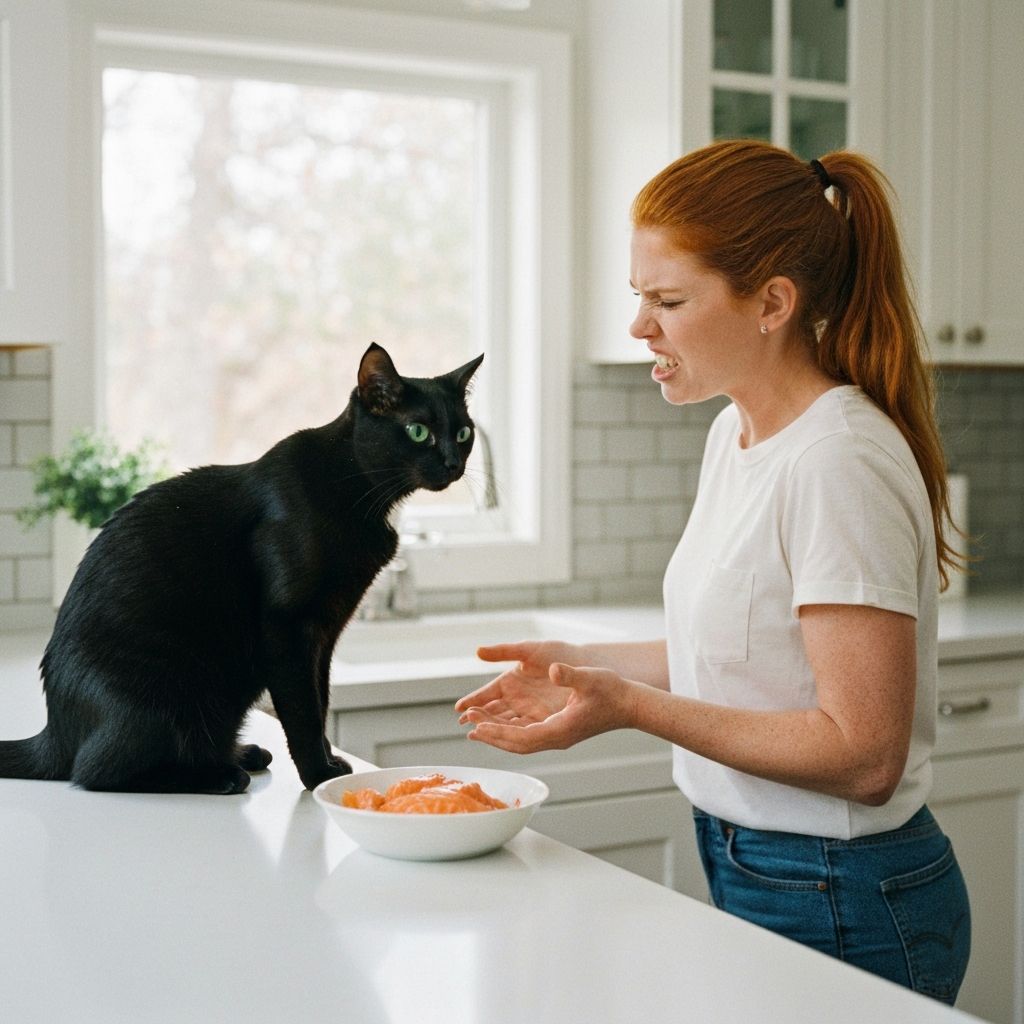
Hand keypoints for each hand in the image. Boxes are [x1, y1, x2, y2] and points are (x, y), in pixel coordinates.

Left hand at [456, 643, 637, 753]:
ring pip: (520, 742)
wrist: (629, 705)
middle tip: (468, 725)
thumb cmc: (612, 691)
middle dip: (492, 735)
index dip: (499, 733)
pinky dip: (509, 731)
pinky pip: (527, 736)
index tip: (477, 727)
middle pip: (517, 745)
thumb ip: (571, 675)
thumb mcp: (591, 678)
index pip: (522, 738)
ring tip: (474, 726)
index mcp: (561, 730)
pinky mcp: (558, 731)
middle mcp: (556, 738)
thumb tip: (554, 670)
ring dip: (498, 734)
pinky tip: (498, 723)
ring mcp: (557, 737)